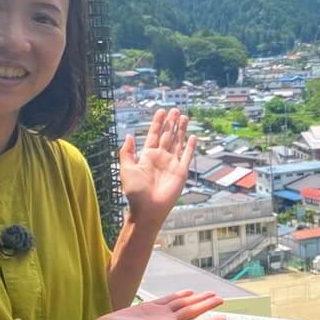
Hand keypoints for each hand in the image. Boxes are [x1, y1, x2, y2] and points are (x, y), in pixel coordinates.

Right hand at [98, 290, 225, 319]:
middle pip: (192, 312)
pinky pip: (170, 300)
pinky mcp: (151, 307)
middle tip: (221, 299)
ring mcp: (160, 314)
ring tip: (209, 295)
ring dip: (196, 300)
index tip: (224, 318)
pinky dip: (180, 296)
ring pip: (183, 305)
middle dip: (206, 306)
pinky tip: (188, 293)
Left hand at [121, 108, 196, 225]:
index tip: (161, 111)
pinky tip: (192, 136)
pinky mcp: (181, 172)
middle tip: (175, 110)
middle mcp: (161, 158)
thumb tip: (129, 135)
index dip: (158, 123)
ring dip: (181, 130)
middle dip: (171, 123)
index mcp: (147, 156)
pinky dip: (190, 146)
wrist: (147, 209)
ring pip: (178, 142)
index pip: (154, 135)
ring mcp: (172, 164)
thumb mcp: (126, 168)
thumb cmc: (135, 192)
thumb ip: (127, 152)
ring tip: (184, 117)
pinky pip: (187, 156)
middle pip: (167, 136)